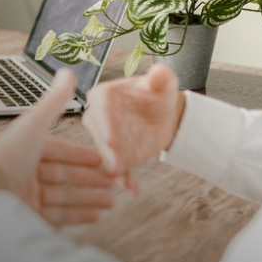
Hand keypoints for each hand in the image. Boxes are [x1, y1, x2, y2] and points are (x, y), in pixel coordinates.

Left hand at [0, 69, 117, 225]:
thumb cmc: (8, 159)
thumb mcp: (35, 125)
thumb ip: (54, 101)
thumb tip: (67, 72)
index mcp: (24, 148)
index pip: (58, 151)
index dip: (81, 155)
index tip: (103, 160)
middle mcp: (24, 172)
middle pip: (63, 175)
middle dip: (90, 179)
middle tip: (114, 182)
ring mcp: (26, 196)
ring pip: (64, 197)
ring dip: (90, 198)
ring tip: (112, 201)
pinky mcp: (28, 217)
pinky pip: (59, 216)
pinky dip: (79, 215)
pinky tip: (97, 216)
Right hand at [81, 63, 185, 195]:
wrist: (163, 115)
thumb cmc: (157, 94)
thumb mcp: (162, 83)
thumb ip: (160, 77)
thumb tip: (159, 72)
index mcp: (103, 96)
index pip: (100, 108)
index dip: (105, 124)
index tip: (112, 139)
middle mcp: (98, 118)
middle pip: (99, 134)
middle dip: (107, 150)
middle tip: (116, 164)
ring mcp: (106, 139)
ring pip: (107, 154)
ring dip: (114, 166)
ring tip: (124, 177)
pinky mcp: (117, 156)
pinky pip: (119, 168)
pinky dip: (126, 179)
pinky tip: (134, 189)